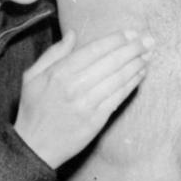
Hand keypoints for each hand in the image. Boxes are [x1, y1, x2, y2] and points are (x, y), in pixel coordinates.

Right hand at [14, 29, 153, 168]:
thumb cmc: (33, 108)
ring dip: (136, 65)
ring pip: (118, 79)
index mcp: (59, 73)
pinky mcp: (96, 120)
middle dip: (132, 49)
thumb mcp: (32, 76)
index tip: (130, 33)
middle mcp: (74, 87)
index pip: (94, 50)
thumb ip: (54, 53)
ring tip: (149, 55)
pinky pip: (118, 97)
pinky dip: (132, 84)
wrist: (34, 147)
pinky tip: (141, 74)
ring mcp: (87, 105)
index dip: (115, 40)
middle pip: (111, 62)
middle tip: (148, 40)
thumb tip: (72, 34)